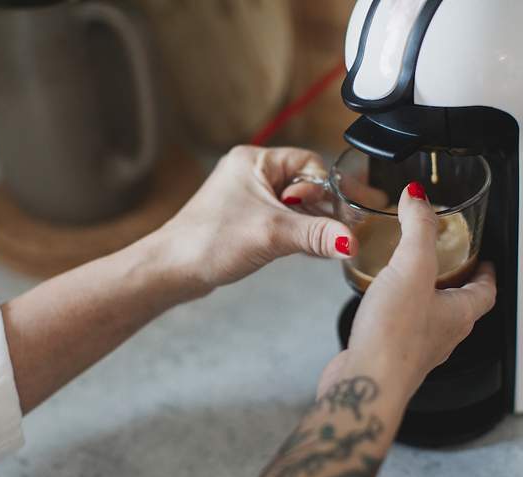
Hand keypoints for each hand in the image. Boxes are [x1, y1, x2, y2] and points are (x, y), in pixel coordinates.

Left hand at [159, 146, 353, 290]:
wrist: (172, 270)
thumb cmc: (207, 241)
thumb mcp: (272, 235)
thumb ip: (316, 235)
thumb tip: (350, 240)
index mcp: (255, 161)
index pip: (310, 163)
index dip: (325, 188)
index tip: (335, 213)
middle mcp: (251, 174)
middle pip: (305, 185)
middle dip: (320, 210)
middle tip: (332, 232)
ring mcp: (248, 198)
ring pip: (295, 206)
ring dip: (309, 225)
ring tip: (319, 244)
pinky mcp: (246, 220)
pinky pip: (283, 222)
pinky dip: (296, 234)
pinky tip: (307, 250)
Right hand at [317, 183, 496, 399]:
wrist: (366, 382)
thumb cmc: (394, 336)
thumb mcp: (411, 268)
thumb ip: (417, 228)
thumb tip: (418, 196)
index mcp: (460, 313)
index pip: (486, 289)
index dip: (487, 270)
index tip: (483, 256)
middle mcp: (443, 334)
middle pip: (460, 304)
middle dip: (455, 281)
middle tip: (445, 260)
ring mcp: (417, 347)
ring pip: (430, 317)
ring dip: (425, 297)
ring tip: (408, 276)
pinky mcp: (390, 354)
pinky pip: (400, 328)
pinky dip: (396, 312)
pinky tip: (377, 304)